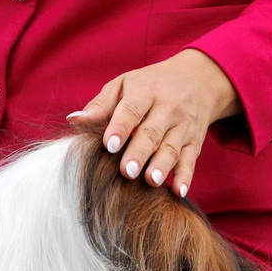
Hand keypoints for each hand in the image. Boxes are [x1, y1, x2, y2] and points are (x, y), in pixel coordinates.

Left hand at [66, 50, 240, 201]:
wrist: (198, 79)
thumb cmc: (151, 84)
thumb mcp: (125, 83)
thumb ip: (101, 104)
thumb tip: (73, 119)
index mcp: (146, 91)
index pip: (132, 109)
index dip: (121, 127)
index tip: (109, 145)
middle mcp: (168, 108)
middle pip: (152, 132)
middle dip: (139, 152)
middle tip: (126, 171)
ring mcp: (183, 126)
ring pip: (172, 147)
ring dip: (162, 165)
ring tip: (150, 180)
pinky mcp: (194, 142)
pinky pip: (190, 160)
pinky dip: (185, 176)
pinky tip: (178, 192)